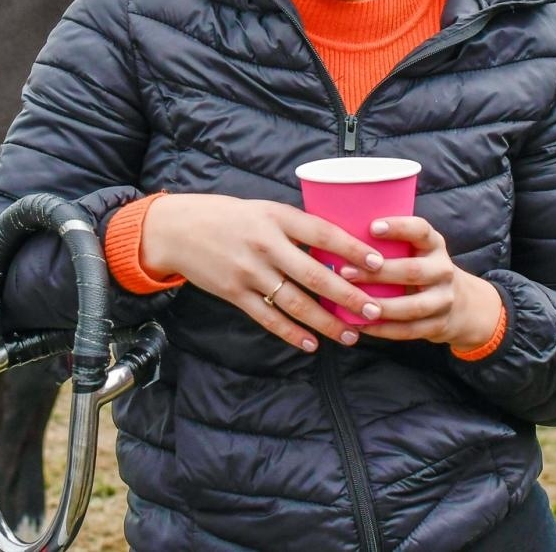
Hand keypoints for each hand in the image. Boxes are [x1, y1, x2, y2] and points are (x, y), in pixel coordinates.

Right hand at [142, 193, 385, 352]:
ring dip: (326, 322)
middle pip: (314, 274)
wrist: (177, 230)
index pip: (322, 232)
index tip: (378, 263)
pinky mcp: (234, 294)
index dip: (351, 249)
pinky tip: (311, 344)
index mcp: (276, 217)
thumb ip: (295, 226)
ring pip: (295, 302)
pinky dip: (292, 333)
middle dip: (348, 295)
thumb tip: (337, 246)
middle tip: (373, 309)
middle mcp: (265, 245)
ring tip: (350, 334)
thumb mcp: (263, 209)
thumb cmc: (227, 216)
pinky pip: (269, 318)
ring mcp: (249, 272)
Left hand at [338, 216, 503, 351]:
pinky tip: (361, 325)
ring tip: (353, 304)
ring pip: (412, 307)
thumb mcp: (416, 250)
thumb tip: (341, 234)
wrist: (459, 304)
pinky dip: (383, 329)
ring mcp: (443, 300)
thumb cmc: (420, 268)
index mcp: (434, 245)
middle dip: (378, 273)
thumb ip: (390, 244)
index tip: (372, 227)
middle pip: (412, 271)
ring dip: (380, 306)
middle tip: (345, 272)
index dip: (398, 227)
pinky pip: (409, 330)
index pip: (421, 230)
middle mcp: (443, 270)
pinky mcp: (439, 325)